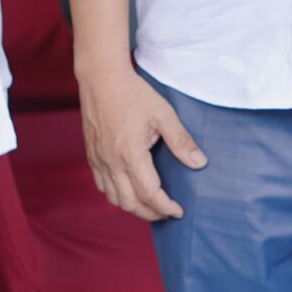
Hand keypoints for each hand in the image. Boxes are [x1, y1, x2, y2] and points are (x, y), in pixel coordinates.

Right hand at [78, 66, 206, 221]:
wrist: (100, 77)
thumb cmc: (133, 93)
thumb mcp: (163, 114)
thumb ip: (181, 141)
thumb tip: (200, 163)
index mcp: (130, 153)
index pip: (149, 193)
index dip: (165, 207)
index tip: (179, 211)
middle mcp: (111, 161)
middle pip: (129, 202)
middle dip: (150, 213)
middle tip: (167, 212)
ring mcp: (98, 158)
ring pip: (112, 197)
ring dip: (132, 206)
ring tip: (149, 205)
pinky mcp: (91, 153)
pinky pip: (100, 184)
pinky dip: (115, 194)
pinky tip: (127, 189)